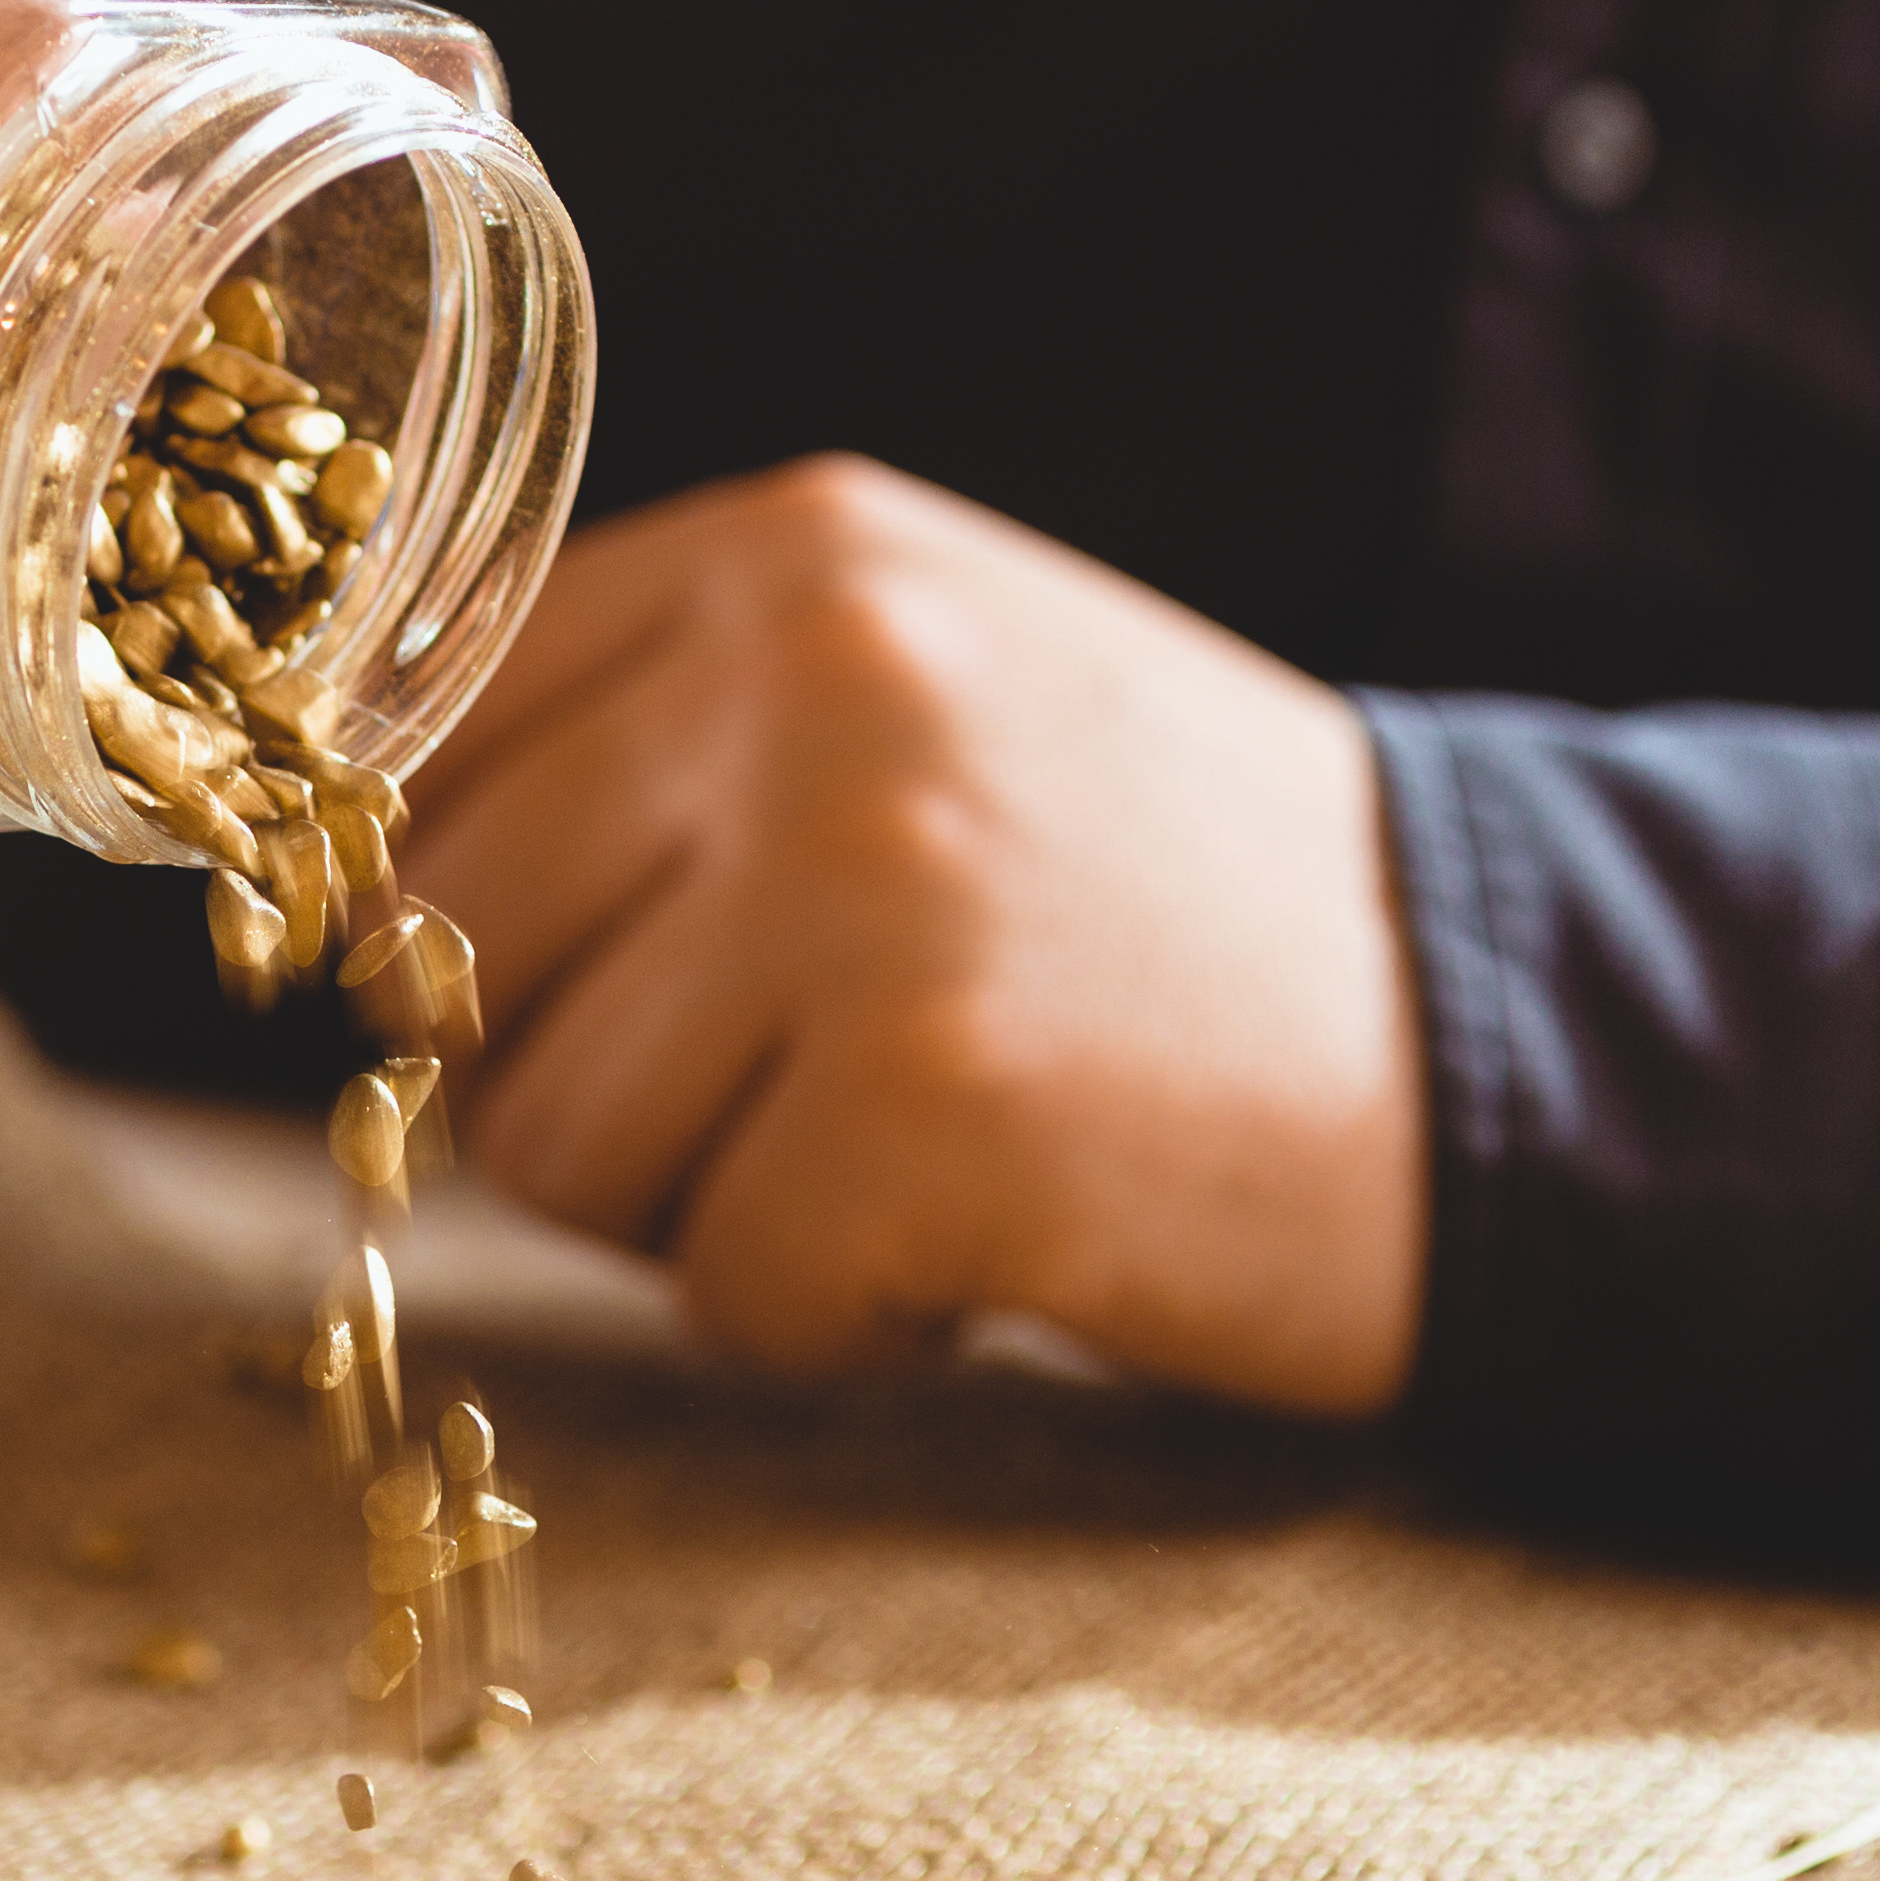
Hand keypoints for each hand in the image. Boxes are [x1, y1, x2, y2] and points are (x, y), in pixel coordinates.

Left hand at [405, 458, 1428, 1412]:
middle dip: (590, 1078)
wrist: (1515, 1030)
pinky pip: (726, 1290)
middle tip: (802, 1098)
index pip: (431, 747)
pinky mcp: (934, 1102)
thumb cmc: (1181, 906)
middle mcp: (813, 682)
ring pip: (552, 1141)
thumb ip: (673, 737)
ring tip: (919, 1147)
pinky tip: (988, 1238)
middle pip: (458, 951)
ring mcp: (869, 885)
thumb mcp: (930, 703)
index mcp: (793, 560)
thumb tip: (364, 884)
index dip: (478, 919)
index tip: (597, 987)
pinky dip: (839, 1320)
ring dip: (711, 1210)